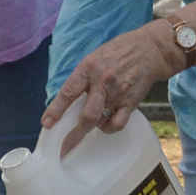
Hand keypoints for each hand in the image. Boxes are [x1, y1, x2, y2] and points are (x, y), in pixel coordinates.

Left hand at [44, 23, 176, 155]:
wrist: (149, 50)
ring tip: (93, 121)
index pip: (68, 92)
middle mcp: (103, 81)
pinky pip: (118, 124)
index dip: (56, 110)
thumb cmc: (117, 53)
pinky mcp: (131, 102)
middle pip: (88, 116)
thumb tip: (67, 103)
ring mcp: (118, 93)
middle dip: (75, 134)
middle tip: (66, 144)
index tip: (47, 124)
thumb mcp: (93, 58)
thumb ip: (81, 78)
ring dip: (93, 127)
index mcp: (88, 68)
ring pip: (101, 122)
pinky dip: (109, 128)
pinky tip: (107, 123)